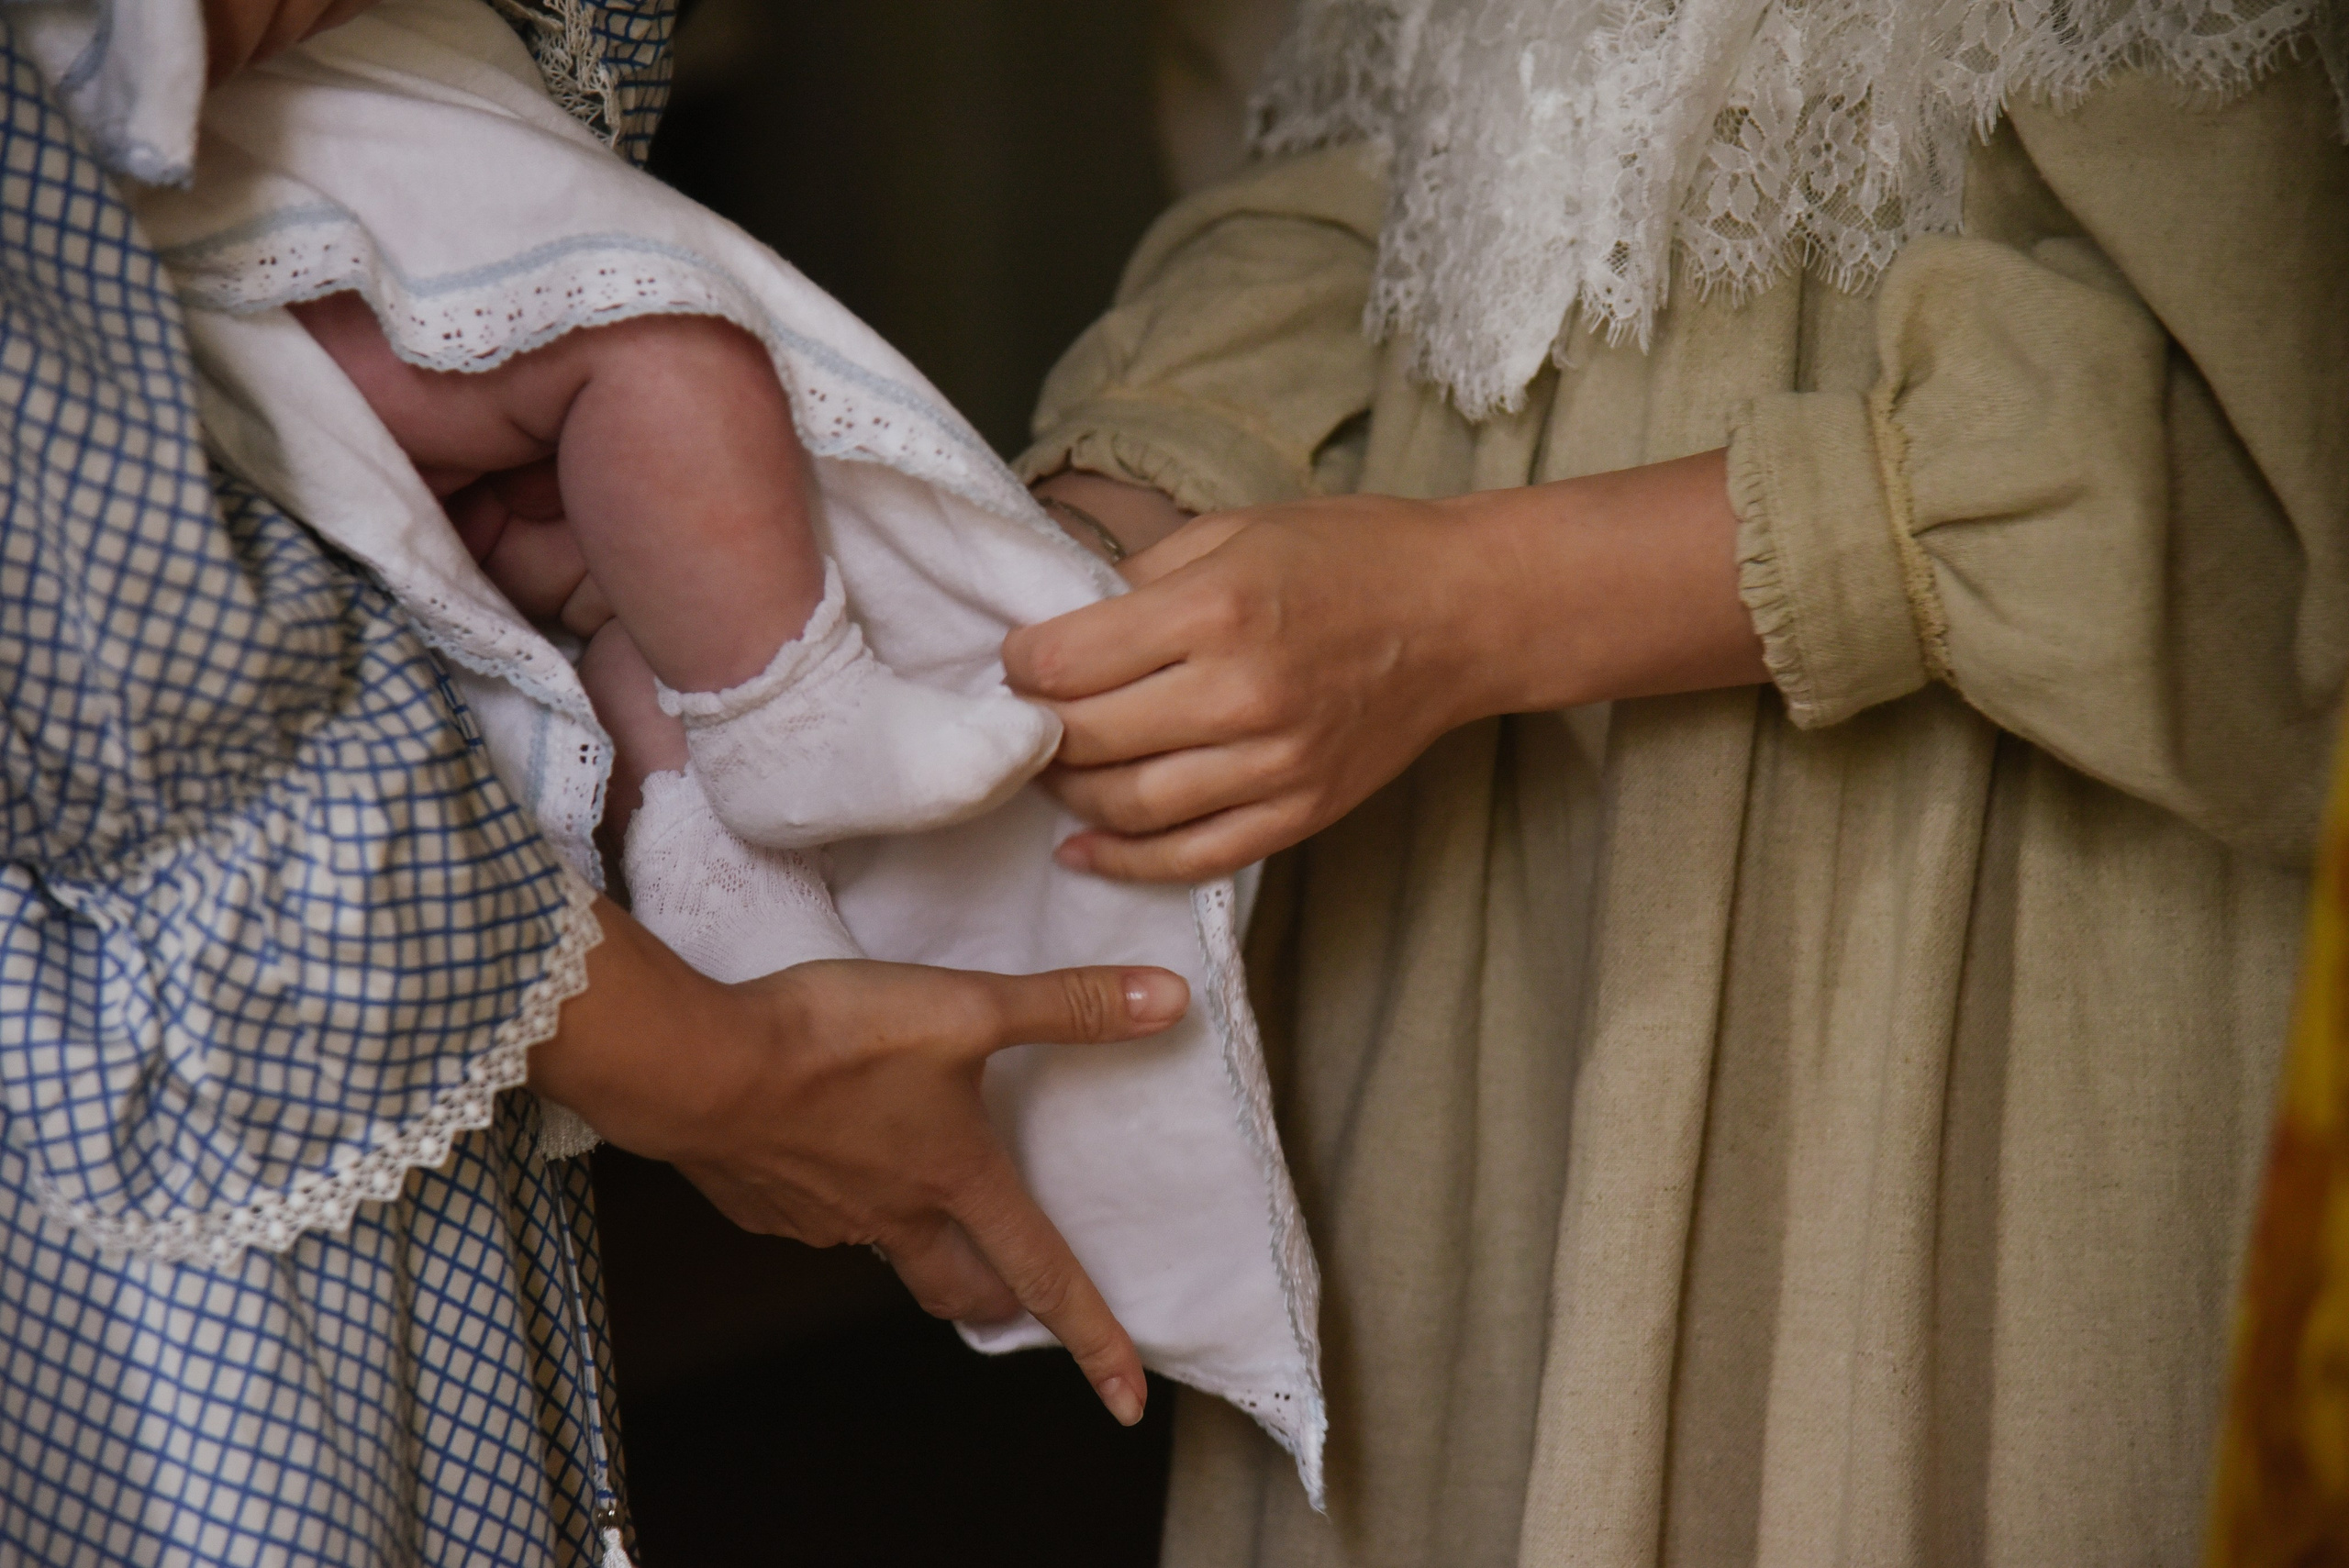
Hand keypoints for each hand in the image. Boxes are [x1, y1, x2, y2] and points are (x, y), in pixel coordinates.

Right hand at [530, 903, 1189, 1425]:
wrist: (694, 1067)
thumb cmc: (832, 1040)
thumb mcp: (966, 1006)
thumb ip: (1065, 1006)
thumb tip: (1169, 1001)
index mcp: (957, 1182)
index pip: (1047, 1277)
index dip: (1095, 1340)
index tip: (1129, 1400)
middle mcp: (897, 1217)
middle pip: (963, 1289)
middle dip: (997, 1301)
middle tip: (1016, 1297)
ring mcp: (826, 1218)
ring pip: (891, 1250)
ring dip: (920, 1242)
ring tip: (925, 1202)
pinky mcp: (766, 1204)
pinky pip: (820, 1217)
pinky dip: (842, 1199)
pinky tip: (830, 1152)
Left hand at [1002, 451, 1762, 881]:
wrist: (1464, 613)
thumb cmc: (1348, 556)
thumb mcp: (1234, 529)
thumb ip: (1138, 577)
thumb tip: (1055, 624)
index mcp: (1216, 608)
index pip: (1067, 661)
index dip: (1020, 664)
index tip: (1017, 660)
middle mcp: (1241, 693)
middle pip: (1086, 739)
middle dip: (1034, 734)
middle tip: (1021, 721)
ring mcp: (1274, 765)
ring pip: (1127, 807)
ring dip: (1071, 796)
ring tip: (1054, 771)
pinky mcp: (1300, 812)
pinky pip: (1192, 857)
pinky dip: (1125, 863)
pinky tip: (1084, 849)